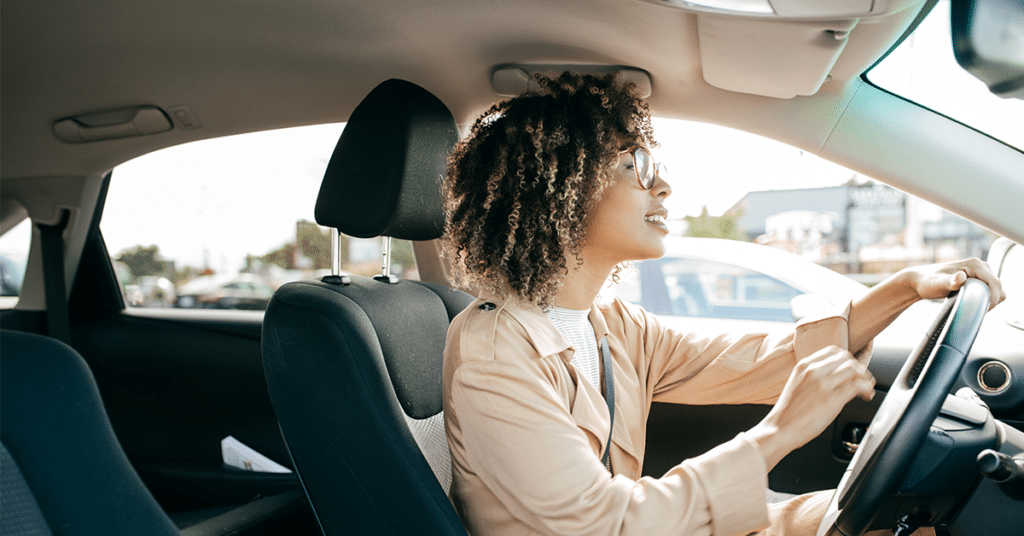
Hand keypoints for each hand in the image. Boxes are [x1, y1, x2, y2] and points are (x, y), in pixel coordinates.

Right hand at [747, 346, 874, 469]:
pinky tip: (866, 395)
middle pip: (846, 359)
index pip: (833, 351)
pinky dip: (866, 389)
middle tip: (863, 379)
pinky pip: (857, 386)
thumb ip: (813, 377)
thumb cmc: (788, 413)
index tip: (854, 367)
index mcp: (804, 366)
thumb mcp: (797, 384)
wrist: (779, 429)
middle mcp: (813, 371)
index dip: (848, 358)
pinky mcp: (831, 400)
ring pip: (854, 370)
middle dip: (859, 368)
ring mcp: (823, 384)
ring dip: (866, 378)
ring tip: (867, 388)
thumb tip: (834, 377)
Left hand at [903, 258, 1004, 309]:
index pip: (994, 282)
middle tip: (977, 311)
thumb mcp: (936, 283)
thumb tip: (961, 277)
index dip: (993, 298)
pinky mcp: (978, 278)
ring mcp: (980, 272)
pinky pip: (991, 290)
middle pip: (998, 286)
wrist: (920, 280)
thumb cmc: (927, 282)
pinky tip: (975, 304)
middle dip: (992, 300)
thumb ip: (949, 281)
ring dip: (990, 300)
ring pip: (996, 289)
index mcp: (974, 264)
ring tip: (975, 308)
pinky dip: (987, 298)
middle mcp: (980, 265)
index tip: (983, 310)